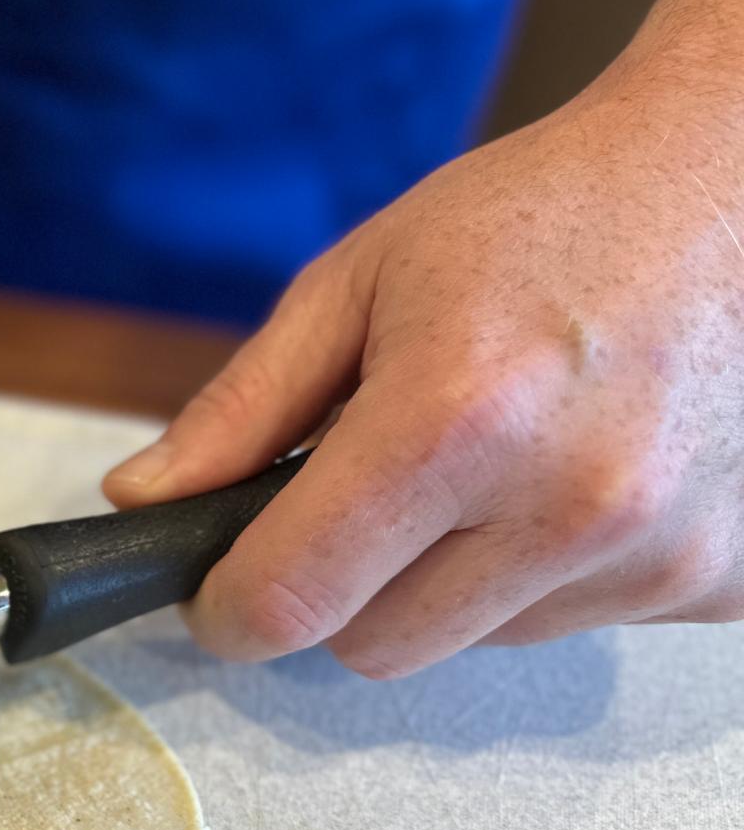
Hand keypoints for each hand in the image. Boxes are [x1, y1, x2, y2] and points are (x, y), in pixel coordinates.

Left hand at [103, 55, 743, 677]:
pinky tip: (573, 470)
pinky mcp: (720, 581)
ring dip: (449, 578)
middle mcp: (566, 508)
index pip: (289, 604)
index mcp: (454, 422)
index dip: (229, 608)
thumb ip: (241, 409)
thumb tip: (145, 502)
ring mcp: (656, 555)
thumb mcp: (359, 281)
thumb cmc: (549, 213)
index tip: (220, 588)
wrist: (737, 183)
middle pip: (372, 646)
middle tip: (367, 489)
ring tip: (495, 454)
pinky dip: (546, 573)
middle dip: (341, 586)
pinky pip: (571, 623)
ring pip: (471, 641)